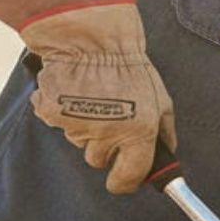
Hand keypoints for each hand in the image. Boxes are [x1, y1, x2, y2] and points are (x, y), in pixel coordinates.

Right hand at [19, 0, 175, 192]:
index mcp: (137, 134)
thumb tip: (167, 156)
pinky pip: (57, 123)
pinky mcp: (52, 113)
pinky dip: (63, 110)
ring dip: (85, 125)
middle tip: (110, 117)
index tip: (122, 178)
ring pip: (79, 140)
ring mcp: (76, 125)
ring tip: (93, 96)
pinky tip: (74, 91)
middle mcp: (106, 134)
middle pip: (99, 160)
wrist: (93, 39)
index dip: (124, 181)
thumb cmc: (130, 68)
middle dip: (104, 146)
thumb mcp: (161, 100)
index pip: (128, 178)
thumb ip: (165, 133)